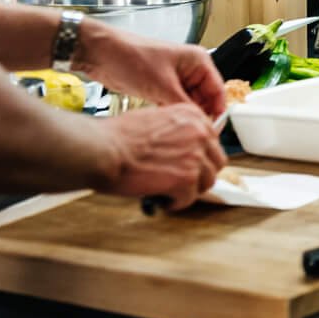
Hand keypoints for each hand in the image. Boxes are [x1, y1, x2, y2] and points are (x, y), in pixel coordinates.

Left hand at [71, 23, 225, 120]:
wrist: (100, 53)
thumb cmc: (130, 58)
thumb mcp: (160, 85)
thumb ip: (183, 106)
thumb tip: (197, 126)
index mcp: (198, 61)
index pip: (218, 91)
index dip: (216, 112)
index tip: (211, 133)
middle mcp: (190, 69)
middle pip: (205, 99)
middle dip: (199, 116)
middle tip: (192, 136)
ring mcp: (176, 78)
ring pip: (189, 103)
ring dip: (183, 116)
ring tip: (178, 131)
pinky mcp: (161, 86)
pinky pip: (174, 104)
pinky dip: (171, 113)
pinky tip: (167, 124)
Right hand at [98, 105, 224, 208]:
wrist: (102, 149)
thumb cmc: (117, 137)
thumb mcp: (154, 119)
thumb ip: (175, 131)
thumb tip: (180, 148)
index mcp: (192, 115)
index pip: (212, 140)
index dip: (200, 156)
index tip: (191, 164)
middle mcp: (199, 133)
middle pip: (216, 162)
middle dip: (200, 174)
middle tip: (183, 182)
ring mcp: (196, 156)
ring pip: (207, 182)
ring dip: (189, 190)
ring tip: (170, 192)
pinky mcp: (187, 179)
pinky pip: (189, 199)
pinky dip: (176, 203)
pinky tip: (161, 199)